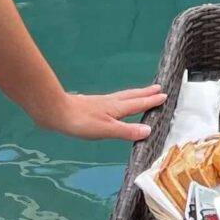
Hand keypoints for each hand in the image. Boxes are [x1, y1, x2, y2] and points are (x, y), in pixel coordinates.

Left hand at [38, 82, 165, 141]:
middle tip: (157, 88)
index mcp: (116, 108)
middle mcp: (110, 103)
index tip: (164, 95)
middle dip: (145, 94)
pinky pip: (112, 100)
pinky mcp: (90, 106)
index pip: (138, 104)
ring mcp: (100, 103)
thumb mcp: (106, 130)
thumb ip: (127, 131)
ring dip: (134, 95)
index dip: (151, 101)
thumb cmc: (81, 121)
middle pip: (131, 96)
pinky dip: (120, 99)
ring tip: (141, 93)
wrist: (56, 112)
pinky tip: (113, 104)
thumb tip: (148, 130)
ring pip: (122, 97)